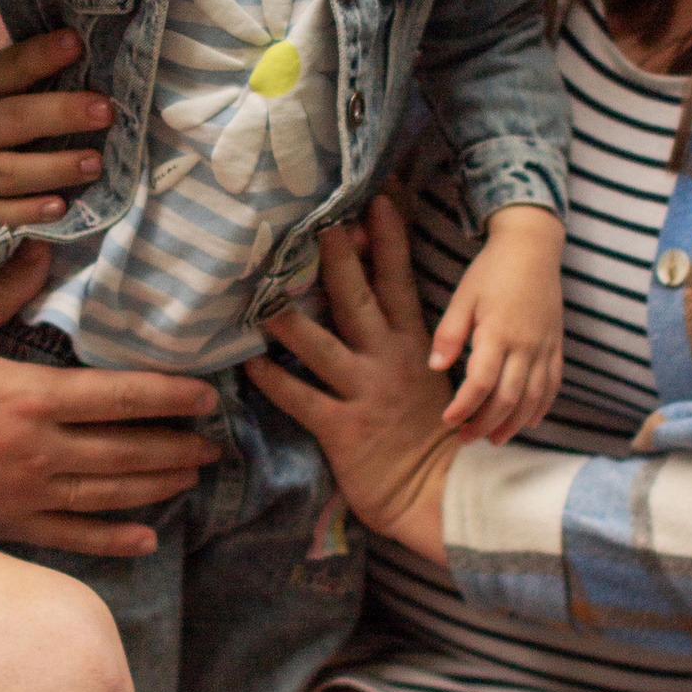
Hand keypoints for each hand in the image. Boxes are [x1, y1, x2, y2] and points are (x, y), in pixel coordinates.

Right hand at [0, 27, 113, 242]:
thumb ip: (16, 75)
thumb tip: (80, 49)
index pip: (7, 68)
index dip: (41, 55)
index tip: (77, 43)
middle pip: (14, 119)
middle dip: (62, 113)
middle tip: (105, 111)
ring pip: (10, 172)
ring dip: (56, 168)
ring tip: (94, 163)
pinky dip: (28, 211)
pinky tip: (58, 206)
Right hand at [0, 242, 217, 554]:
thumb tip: (39, 251)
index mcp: (30, 398)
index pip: (120, 396)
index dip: (170, 396)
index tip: (206, 396)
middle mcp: (40, 452)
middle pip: (128, 451)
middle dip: (177, 446)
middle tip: (215, 442)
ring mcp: (27, 495)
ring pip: (111, 494)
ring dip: (158, 486)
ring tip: (191, 476)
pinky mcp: (9, 525)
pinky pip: (74, 537)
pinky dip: (114, 539)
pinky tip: (146, 538)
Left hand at [248, 198, 459, 566]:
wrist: (445, 492)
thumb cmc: (437, 434)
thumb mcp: (430, 377)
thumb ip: (403, 339)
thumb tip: (378, 301)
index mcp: (416, 344)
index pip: (400, 280)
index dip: (389, 238)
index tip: (376, 200)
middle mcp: (388, 360)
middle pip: (359, 297)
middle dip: (337, 258)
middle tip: (316, 222)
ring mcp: (365, 392)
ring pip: (321, 344)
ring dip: (289, 318)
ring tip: (260, 293)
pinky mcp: (342, 428)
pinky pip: (300, 398)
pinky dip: (272, 380)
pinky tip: (247, 362)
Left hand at [427, 204, 564, 444]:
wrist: (533, 247)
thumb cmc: (492, 270)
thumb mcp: (464, 296)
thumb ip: (450, 332)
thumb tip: (436, 367)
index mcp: (498, 332)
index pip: (481, 382)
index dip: (465, 407)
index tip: (449, 421)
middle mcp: (525, 344)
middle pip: (508, 398)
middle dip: (486, 424)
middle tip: (466, 440)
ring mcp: (544, 346)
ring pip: (533, 397)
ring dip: (515, 423)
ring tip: (495, 439)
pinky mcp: (556, 344)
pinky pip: (553, 383)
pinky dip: (542, 406)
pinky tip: (530, 421)